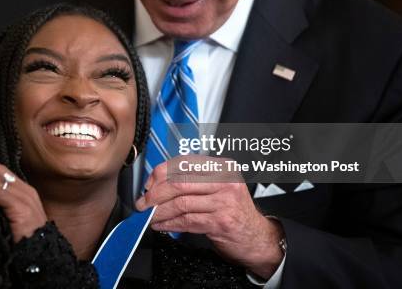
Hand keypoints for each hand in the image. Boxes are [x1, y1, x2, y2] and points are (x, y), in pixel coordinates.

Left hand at [135, 157, 283, 278]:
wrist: (257, 237)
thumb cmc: (234, 211)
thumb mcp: (218, 187)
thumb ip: (194, 180)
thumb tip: (158, 182)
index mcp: (221, 167)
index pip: (183, 163)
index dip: (160, 173)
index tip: (149, 184)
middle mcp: (224, 181)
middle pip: (179, 182)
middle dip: (155, 193)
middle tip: (144, 202)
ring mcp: (224, 201)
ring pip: (180, 203)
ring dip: (159, 212)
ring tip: (150, 216)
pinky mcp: (220, 221)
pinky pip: (186, 221)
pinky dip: (169, 224)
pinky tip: (162, 225)